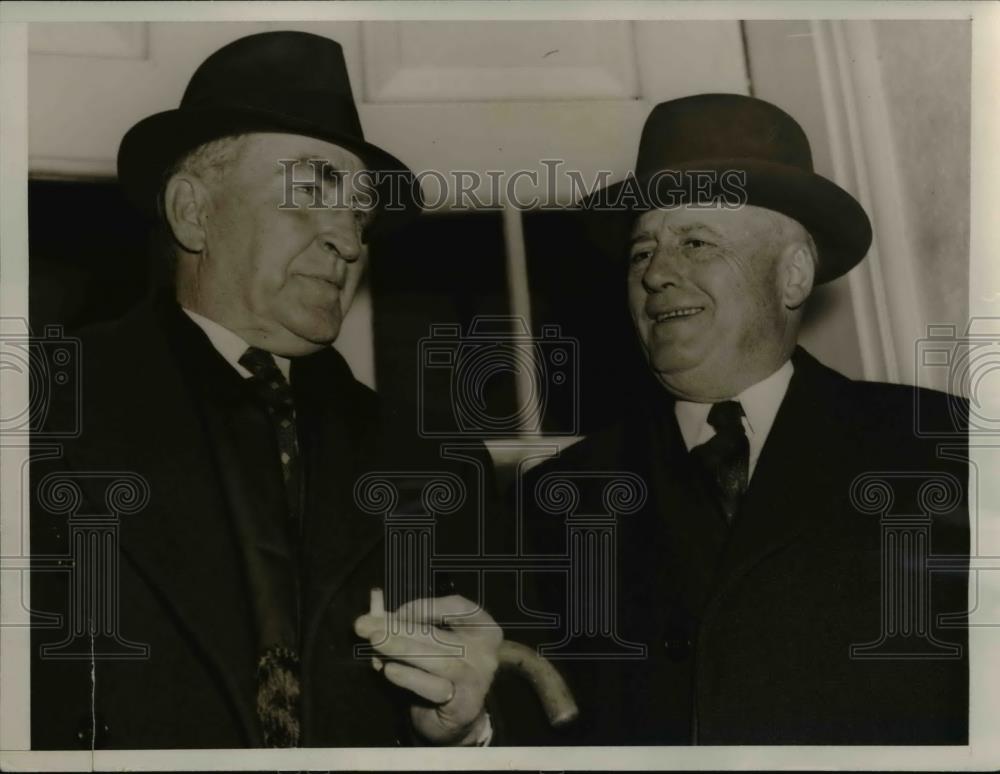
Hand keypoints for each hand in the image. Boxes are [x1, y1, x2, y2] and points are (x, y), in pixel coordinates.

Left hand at [354, 594, 500, 744]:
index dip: (426, 607)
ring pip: (437, 660)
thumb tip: (374, 605)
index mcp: (481, 627)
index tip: (396, 612)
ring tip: (374, 641)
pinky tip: (389, 670)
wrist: (453, 718)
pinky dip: (410, 677)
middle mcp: (484, 651)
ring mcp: (477, 678)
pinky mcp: (464, 704)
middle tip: (366, 625)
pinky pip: (434, 688)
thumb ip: (402, 622)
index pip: (458, 607)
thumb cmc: (439, 669)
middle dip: (398, 629)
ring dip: (401, 649)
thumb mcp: (424, 640)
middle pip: (439, 635)